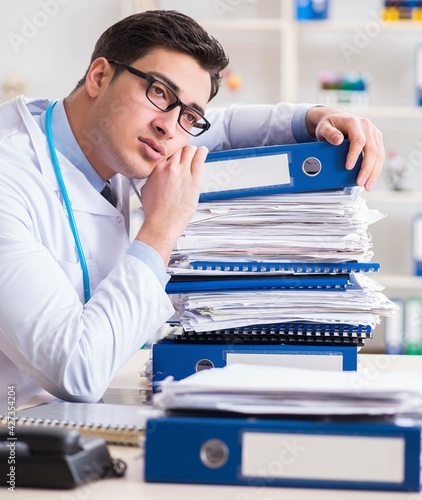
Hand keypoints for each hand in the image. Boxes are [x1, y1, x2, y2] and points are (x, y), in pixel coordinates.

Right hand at [136, 145, 207, 264]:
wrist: (162, 223)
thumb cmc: (155, 211)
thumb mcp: (146, 189)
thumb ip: (153, 177)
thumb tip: (156, 175)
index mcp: (157, 169)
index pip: (166, 150)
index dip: (171, 150)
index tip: (174, 151)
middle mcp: (170, 168)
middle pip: (178, 148)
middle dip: (181, 150)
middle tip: (185, 153)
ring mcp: (183, 173)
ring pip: (189, 150)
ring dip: (192, 150)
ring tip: (195, 152)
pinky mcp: (194, 181)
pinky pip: (200, 160)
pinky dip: (202, 153)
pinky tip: (203, 152)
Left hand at [306, 107, 384, 190]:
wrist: (336, 119)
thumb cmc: (329, 125)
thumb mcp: (323, 127)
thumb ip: (328, 133)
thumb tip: (337, 140)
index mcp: (354, 122)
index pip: (359, 140)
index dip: (354, 154)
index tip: (348, 167)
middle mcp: (367, 126)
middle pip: (372, 149)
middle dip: (367, 168)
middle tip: (360, 182)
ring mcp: (374, 133)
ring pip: (379, 154)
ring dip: (374, 172)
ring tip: (367, 185)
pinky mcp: (376, 139)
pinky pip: (379, 155)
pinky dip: (376, 169)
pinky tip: (371, 179)